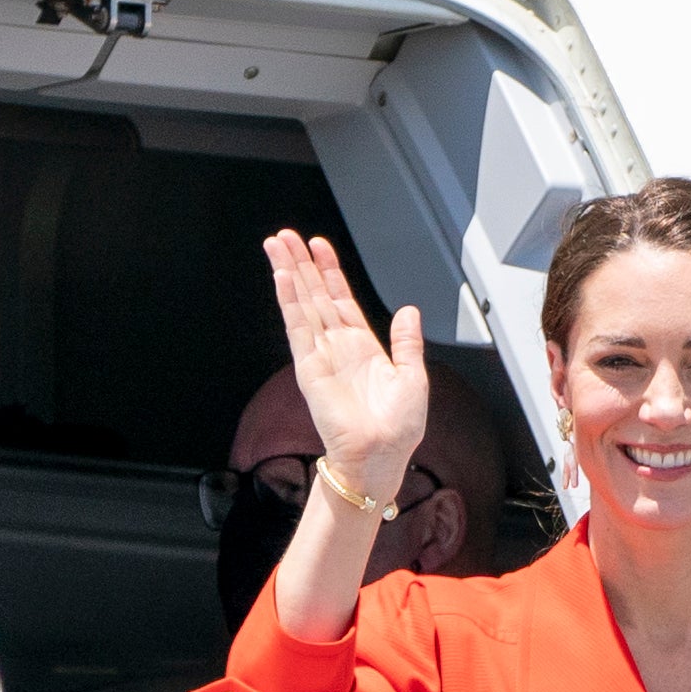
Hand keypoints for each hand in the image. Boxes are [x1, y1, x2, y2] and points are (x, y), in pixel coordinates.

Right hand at [263, 230, 426, 499]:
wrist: (382, 456)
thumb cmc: (398, 428)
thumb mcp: (413, 377)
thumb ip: (407, 342)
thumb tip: (409, 311)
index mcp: (363, 348)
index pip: (341, 299)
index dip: (331, 272)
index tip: (320, 246)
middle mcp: (338, 347)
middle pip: (315, 295)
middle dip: (303, 263)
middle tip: (287, 236)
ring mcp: (320, 354)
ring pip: (302, 304)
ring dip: (290, 273)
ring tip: (277, 245)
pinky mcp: (309, 367)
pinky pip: (297, 327)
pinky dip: (290, 301)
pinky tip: (283, 278)